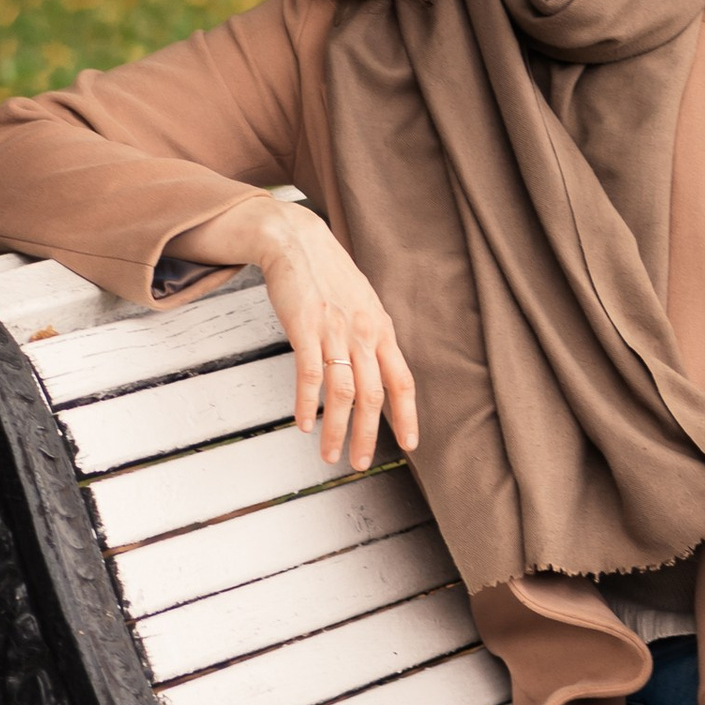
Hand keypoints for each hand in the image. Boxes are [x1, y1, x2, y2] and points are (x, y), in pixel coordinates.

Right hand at [161, 196, 417, 474]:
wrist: (294, 239)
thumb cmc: (327, 273)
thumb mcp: (362, 302)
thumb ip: (371, 335)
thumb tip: (377, 368)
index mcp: (381, 329)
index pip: (402, 381)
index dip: (408, 416)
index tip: (410, 445)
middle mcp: (363, 333)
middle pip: (373, 397)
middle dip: (368, 436)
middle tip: (359, 465)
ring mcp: (335, 331)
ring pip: (343, 394)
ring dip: (336, 430)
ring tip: (329, 455)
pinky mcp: (305, 328)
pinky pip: (310, 375)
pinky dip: (307, 404)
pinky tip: (304, 425)